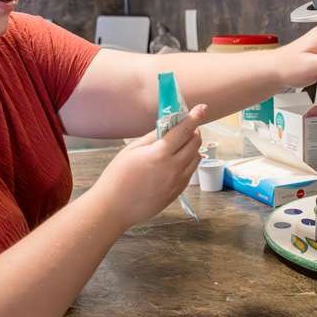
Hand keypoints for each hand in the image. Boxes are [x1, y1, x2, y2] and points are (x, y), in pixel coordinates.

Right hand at [95, 104, 205, 228]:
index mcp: (160, 154)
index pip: (184, 130)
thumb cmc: (117, 176)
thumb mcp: (131, 150)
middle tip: (187, 127)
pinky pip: (190, 172)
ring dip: (193, 147)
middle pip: (195, 143)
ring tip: (181, 143)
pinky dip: (189, 162)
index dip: (194, 117)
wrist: (114, 208)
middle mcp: (173, 168)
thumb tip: (168, 126)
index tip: (202, 108)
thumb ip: (152, 136)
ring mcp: (177, 182)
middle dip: (194, 131)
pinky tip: (180, 159)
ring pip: (196, 158)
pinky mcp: (177, 192)